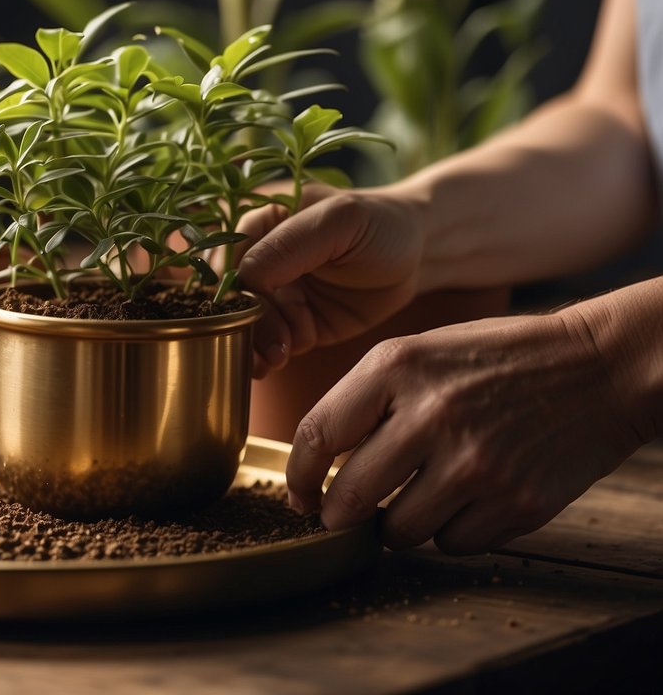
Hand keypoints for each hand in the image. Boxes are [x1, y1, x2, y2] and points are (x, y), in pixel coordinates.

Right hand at [237, 185, 425, 376]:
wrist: (418, 254)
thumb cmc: (380, 224)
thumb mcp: (338, 221)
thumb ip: (288, 243)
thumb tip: (245, 280)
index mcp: (259, 223)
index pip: (228, 259)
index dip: (234, 289)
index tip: (253, 313)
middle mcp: (260, 259)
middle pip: (231, 297)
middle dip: (245, 324)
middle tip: (269, 347)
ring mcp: (276, 294)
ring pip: (247, 324)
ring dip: (254, 345)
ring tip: (273, 360)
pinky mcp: (294, 323)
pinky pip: (270, 343)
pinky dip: (270, 355)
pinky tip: (279, 360)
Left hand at [286, 310, 647, 554]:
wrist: (599, 366)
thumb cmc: (495, 361)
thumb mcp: (420, 353)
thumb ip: (363, 402)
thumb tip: (314, 470)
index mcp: (397, 366)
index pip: (318, 436)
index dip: (298, 477)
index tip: (298, 496)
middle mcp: (432, 414)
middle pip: (350, 496)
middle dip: (338, 514)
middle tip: (343, 514)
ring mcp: (477, 463)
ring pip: (399, 531)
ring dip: (397, 525)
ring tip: (419, 496)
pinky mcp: (517, 501)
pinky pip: (452, 544)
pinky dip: (450, 532)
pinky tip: (467, 499)